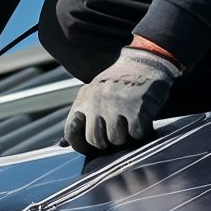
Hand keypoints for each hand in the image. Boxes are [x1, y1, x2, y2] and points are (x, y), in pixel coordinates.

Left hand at [64, 45, 179, 154]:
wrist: (146, 61)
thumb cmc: (121, 82)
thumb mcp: (97, 92)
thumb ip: (85, 115)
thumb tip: (64, 144)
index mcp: (84, 98)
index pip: (71, 132)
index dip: (81, 145)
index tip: (92, 148)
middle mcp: (96, 102)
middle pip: (95, 140)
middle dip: (107, 142)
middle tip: (118, 132)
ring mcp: (116, 106)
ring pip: (116, 140)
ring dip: (127, 137)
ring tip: (132, 121)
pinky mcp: (136, 110)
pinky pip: (136, 135)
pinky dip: (142, 132)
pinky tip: (144, 120)